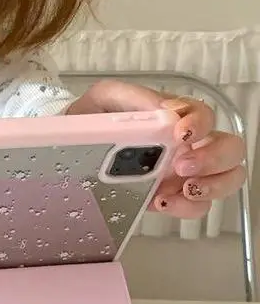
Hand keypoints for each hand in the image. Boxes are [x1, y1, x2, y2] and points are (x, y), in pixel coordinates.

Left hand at [67, 79, 245, 218]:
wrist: (72, 147)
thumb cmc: (95, 118)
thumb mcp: (106, 97)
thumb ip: (131, 96)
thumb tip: (160, 110)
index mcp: (176, 117)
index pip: (205, 114)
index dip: (201, 123)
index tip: (181, 131)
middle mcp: (189, 144)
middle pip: (230, 149)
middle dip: (214, 159)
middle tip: (183, 166)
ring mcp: (185, 173)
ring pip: (226, 180)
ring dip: (213, 186)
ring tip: (185, 190)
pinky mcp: (173, 196)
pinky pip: (196, 206)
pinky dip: (186, 208)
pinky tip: (162, 202)